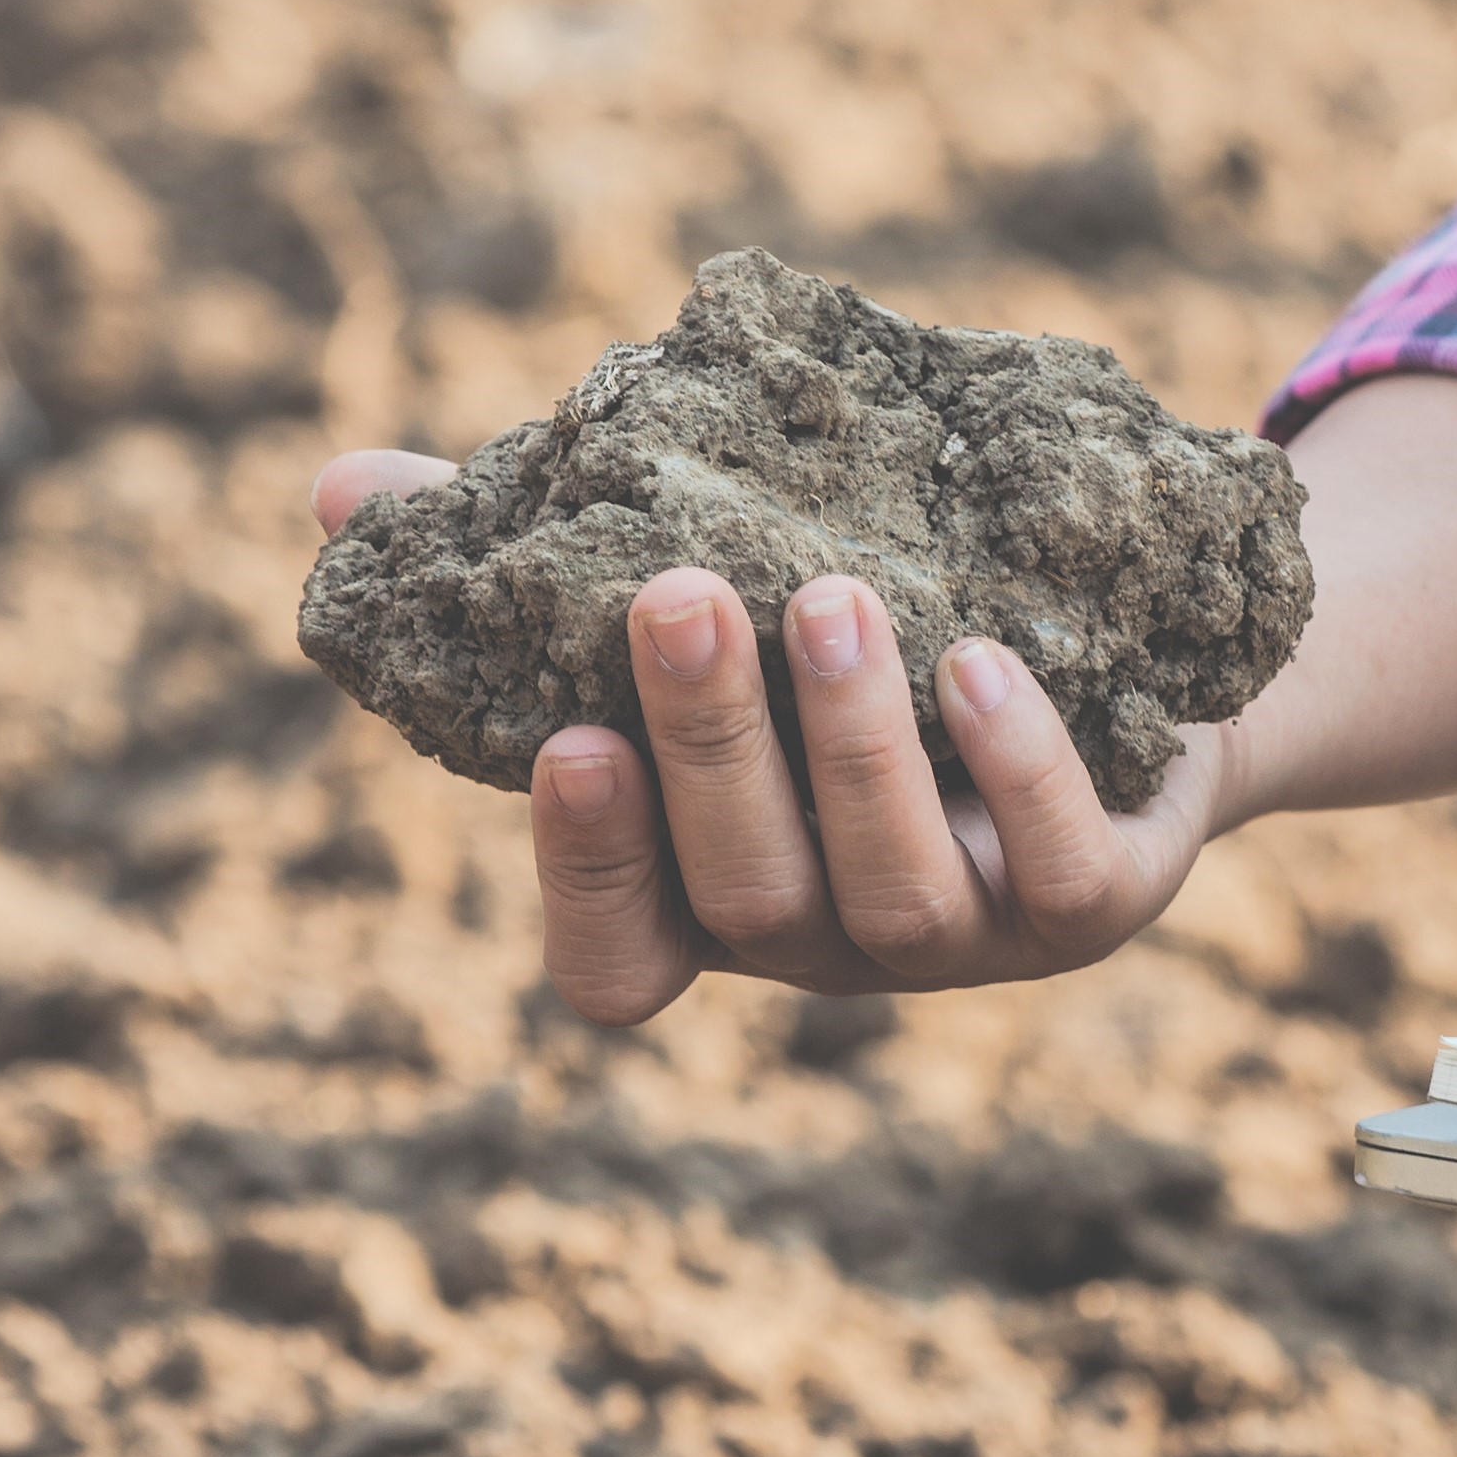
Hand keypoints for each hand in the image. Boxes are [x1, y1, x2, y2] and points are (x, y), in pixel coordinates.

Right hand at [311, 452, 1232, 1024]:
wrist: (1118, 645)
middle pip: (747, 897)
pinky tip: (981, 661)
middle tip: (680, 595)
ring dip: (852, 747)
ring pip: (893, 894)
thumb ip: (528, 564)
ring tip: (832, 596)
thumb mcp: (706, 588)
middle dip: (709, 749)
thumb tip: (338, 493)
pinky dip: (1018, 768)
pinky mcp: (1101, 899)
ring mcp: (972, 935)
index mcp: (713, 892)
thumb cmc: (864, 617)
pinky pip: (1064, 873)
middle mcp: (831, 938)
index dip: (587, 877)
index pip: (617, 963)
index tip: (565, 740)